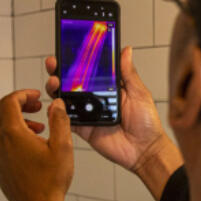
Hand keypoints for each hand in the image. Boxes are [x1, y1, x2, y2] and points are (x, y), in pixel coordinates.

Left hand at [0, 89, 73, 200]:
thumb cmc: (50, 181)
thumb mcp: (62, 147)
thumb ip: (59, 121)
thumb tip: (56, 104)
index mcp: (12, 133)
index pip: (9, 101)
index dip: (23, 94)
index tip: (37, 96)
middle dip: (17, 103)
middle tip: (36, 107)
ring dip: (16, 120)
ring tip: (39, 129)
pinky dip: (12, 135)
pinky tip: (31, 146)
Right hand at [45, 47, 183, 200]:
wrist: (144, 150)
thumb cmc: (146, 123)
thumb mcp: (139, 93)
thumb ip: (128, 73)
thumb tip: (126, 50)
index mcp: (109, 88)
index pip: (89, 70)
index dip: (77, 61)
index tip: (67, 50)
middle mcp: (96, 99)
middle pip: (72, 83)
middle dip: (60, 72)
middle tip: (54, 64)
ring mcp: (88, 113)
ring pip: (65, 99)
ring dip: (55, 89)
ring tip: (54, 82)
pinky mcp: (83, 129)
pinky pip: (66, 120)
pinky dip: (57, 112)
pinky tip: (54, 105)